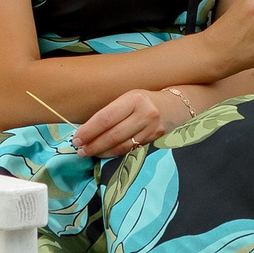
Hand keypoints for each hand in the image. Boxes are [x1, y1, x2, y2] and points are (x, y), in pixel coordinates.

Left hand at [73, 87, 200, 157]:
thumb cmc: (145, 101)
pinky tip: (105, 154)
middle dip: (93, 144)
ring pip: (122, 145)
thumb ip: (112, 112)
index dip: (89, 130)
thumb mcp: (129, 98)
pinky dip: (115, 153)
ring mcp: (152, 129)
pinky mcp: (155, 141)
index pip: (106, 117)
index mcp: (134, 99)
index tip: (76, 138)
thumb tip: (86, 130)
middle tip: (80, 150)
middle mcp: (145, 114)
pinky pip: (131, 150)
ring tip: (89, 153)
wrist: (176, 106)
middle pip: (113, 134)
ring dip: (102, 151)